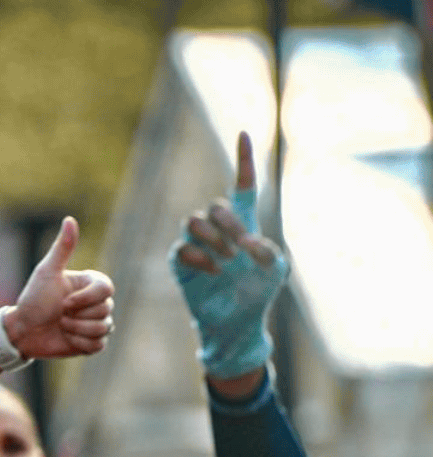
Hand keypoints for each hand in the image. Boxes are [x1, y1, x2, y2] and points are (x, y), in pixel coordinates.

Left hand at [5, 217, 115, 358]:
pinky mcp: (92, 342)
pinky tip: (65, 337)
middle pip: (105, 310)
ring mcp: (96, 322)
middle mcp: (97, 302)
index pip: (106, 289)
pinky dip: (78, 343)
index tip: (63, 303)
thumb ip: (62, 249)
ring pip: (103, 328)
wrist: (22, 331)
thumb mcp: (46, 273)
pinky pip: (98, 345)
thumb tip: (69, 220)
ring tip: (60, 325)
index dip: (85, 299)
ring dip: (76, 330)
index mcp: (91, 284)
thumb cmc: (33, 300)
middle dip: (76, 316)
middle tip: (58, 314)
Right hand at [170, 131, 289, 379]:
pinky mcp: (181, 263)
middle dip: (229, 224)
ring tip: (227, 260)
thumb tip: (244, 241)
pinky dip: (201, 258)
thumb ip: (267, 249)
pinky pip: (183, 248)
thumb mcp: (276, 269)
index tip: (244, 133)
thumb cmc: (259, 293)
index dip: (244, 159)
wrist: (235, 322)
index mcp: (245, 223)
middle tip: (240, 247)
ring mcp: (198, 245)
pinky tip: (214, 272)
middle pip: (216, 206)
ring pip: (194, 221)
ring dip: (213, 239)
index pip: (242, 184)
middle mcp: (219, 229)